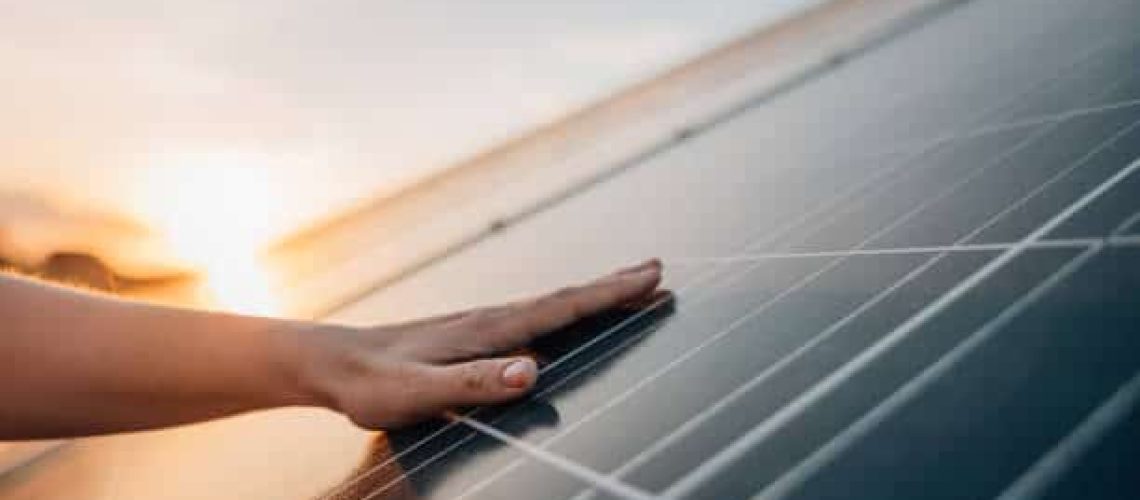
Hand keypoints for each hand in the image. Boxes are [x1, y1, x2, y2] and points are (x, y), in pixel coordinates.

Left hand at [298, 260, 662, 428]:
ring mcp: (479, 324)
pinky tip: (560, 319)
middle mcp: (488, 320)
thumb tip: (533, 370)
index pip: (560, 308)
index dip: (607, 295)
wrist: (331, 363)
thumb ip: (474, 383)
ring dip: (591, 295)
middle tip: (657, 271)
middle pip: (563, 299)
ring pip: (549, 306)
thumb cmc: (372, 384)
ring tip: (626, 286)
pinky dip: (560, 311)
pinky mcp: (469, 335)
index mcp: (486, 331)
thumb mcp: (419, 392)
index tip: (650, 278)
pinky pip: (530, 318)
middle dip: (612, 286)